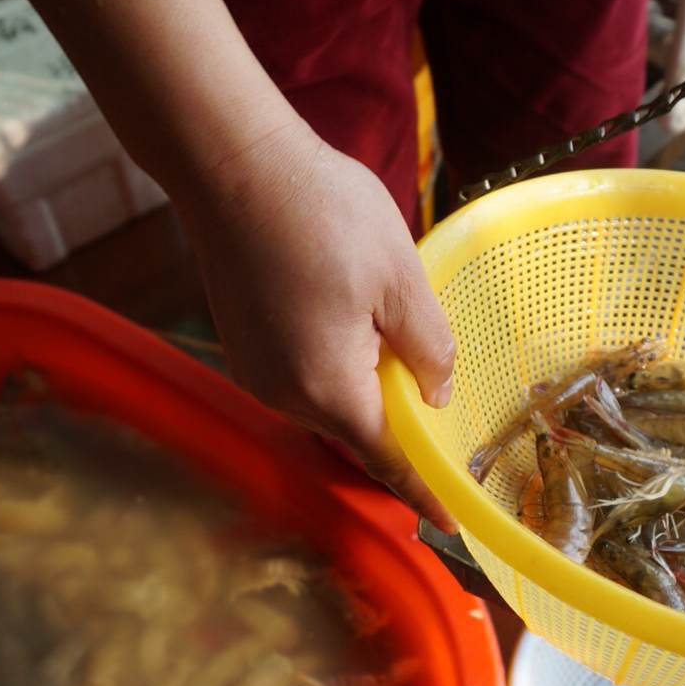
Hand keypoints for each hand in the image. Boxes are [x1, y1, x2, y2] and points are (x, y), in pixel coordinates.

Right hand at [176, 121, 457, 529]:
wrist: (234, 164)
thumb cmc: (322, 212)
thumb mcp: (402, 280)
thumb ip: (429, 350)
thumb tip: (436, 397)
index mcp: (329, 389)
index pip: (387, 460)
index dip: (423, 490)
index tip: (450, 520)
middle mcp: (284, 395)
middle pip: (358, 430)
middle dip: (399, 419)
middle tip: (436, 385)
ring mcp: (257, 372)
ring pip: (330, 401)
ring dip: (366, 384)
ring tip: (391, 328)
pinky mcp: (244, 346)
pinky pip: (303, 376)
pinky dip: (335, 363)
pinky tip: (352, 315)